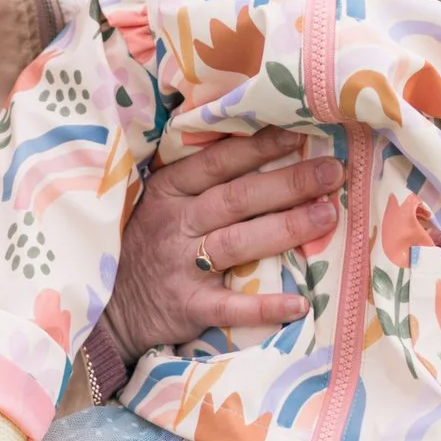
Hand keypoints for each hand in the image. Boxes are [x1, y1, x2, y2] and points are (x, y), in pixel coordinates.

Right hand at [103, 129, 339, 363]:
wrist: (107, 307)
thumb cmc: (148, 242)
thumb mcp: (162, 201)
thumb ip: (203, 181)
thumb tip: (269, 149)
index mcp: (170, 191)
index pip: (219, 163)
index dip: (259, 147)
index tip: (300, 134)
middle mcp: (175, 224)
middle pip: (238, 198)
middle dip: (288, 183)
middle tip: (333, 173)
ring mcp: (180, 266)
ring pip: (238, 242)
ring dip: (285, 228)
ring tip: (327, 216)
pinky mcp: (187, 307)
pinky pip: (230, 307)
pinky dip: (264, 306)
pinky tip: (300, 303)